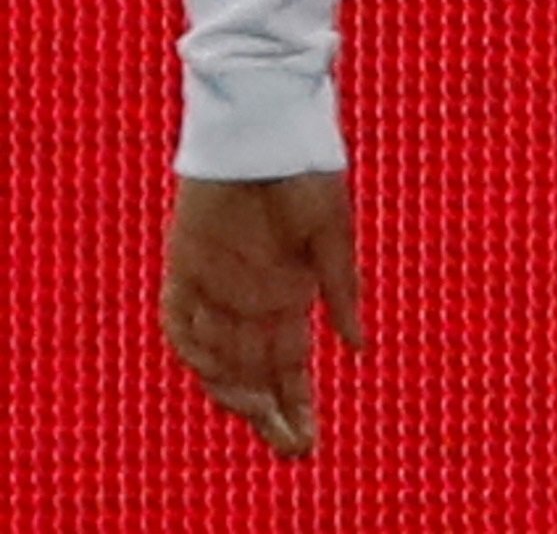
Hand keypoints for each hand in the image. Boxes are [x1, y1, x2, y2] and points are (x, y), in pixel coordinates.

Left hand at [163, 170, 361, 457]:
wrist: (266, 126)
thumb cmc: (309, 171)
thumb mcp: (335, 235)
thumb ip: (341, 290)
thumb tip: (358, 347)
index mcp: (289, 296)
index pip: (289, 368)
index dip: (297, 406)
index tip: (309, 442)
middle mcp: (250, 302)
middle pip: (253, 377)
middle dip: (270, 417)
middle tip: (292, 450)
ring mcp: (215, 288)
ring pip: (217, 362)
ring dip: (237, 394)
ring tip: (259, 418)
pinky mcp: (183, 267)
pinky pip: (180, 325)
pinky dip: (200, 352)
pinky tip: (221, 374)